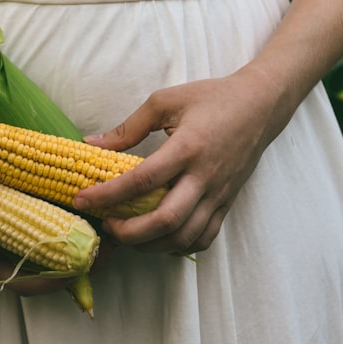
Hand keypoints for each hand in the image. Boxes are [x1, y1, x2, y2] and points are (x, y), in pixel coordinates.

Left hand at [73, 65, 293, 254]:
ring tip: (128, 234)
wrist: (259, 106)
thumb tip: (91, 144)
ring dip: (151, 244)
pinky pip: (204, 237)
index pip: (142, 180)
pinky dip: (178, 245)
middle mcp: (204, 176)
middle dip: (129, 232)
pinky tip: (159, 237)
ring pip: (184, 236)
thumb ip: (128, 127)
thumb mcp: (165, 101)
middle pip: (165, 220)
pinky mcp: (227, 203)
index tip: (82, 201)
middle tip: (106, 225)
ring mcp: (218, 194)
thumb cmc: (211, 98)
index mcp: (187, 147)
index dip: (107, 195)